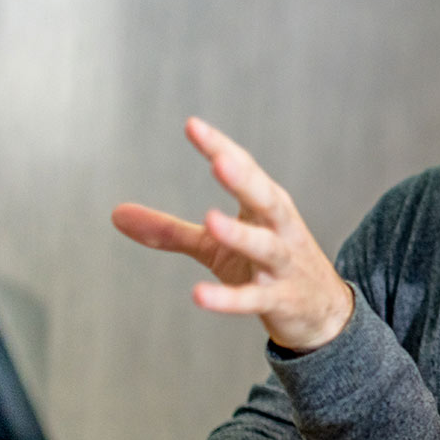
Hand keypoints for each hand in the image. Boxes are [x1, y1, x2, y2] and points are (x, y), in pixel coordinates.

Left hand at [112, 117, 353, 351]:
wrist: (323, 313)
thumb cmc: (267, 268)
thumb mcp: (216, 247)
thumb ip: (170, 231)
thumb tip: (116, 214)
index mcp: (265, 207)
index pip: (245, 170)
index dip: (220, 148)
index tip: (193, 126)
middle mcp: (279, 229)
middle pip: (265, 198)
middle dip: (244, 179)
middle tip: (219, 161)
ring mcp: (282, 265)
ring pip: (265, 246)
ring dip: (240, 234)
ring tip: (211, 219)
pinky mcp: (280, 300)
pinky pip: (254, 298)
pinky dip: (230, 297)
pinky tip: (200, 295)